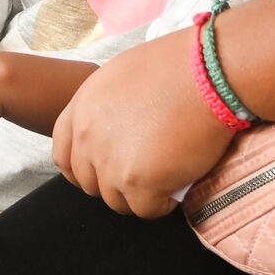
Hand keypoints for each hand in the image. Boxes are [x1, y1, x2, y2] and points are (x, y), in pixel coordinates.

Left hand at [52, 29, 232, 217]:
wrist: (210, 73)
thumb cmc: (180, 65)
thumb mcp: (125, 74)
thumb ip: (107, 107)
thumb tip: (115, 130)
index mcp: (83, 106)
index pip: (63, 154)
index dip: (82, 168)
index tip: (102, 171)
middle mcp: (89, 135)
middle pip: (89, 182)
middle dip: (115, 182)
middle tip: (145, 171)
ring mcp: (111, 161)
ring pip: (117, 200)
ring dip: (140, 194)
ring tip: (166, 176)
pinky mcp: (138, 182)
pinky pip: (146, 209)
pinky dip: (163, 203)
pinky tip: (178, 184)